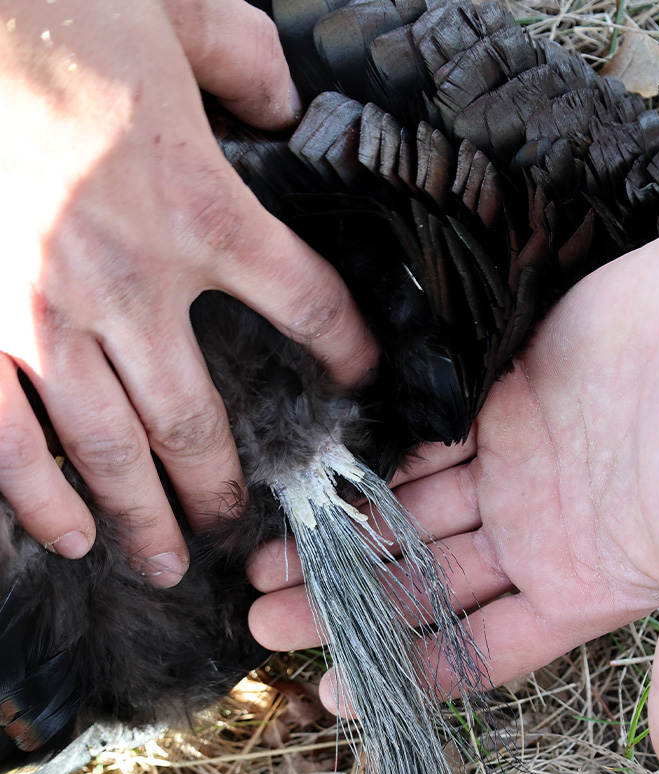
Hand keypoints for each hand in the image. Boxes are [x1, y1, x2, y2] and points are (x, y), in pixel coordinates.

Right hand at [0, 0, 375, 582]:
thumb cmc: (54, 7)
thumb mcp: (173, 7)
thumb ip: (243, 57)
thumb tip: (285, 97)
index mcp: (199, 207)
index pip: (304, 305)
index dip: (342, 350)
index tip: (355, 379)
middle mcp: (132, 282)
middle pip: (199, 422)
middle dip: (222, 487)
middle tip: (235, 522)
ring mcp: (46, 317)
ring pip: (112, 452)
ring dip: (143, 519)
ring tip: (166, 563)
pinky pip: (10, 439)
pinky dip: (41, 498)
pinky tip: (69, 537)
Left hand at [248, 115, 658, 773]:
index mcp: (580, 590)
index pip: (476, 651)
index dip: (408, 675)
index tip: (334, 694)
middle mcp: (540, 540)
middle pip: (426, 588)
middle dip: (350, 606)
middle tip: (265, 622)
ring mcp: (517, 472)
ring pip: (412, 519)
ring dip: (346, 539)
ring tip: (265, 561)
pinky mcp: (501, 406)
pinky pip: (422, 448)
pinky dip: (374, 468)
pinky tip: (316, 485)